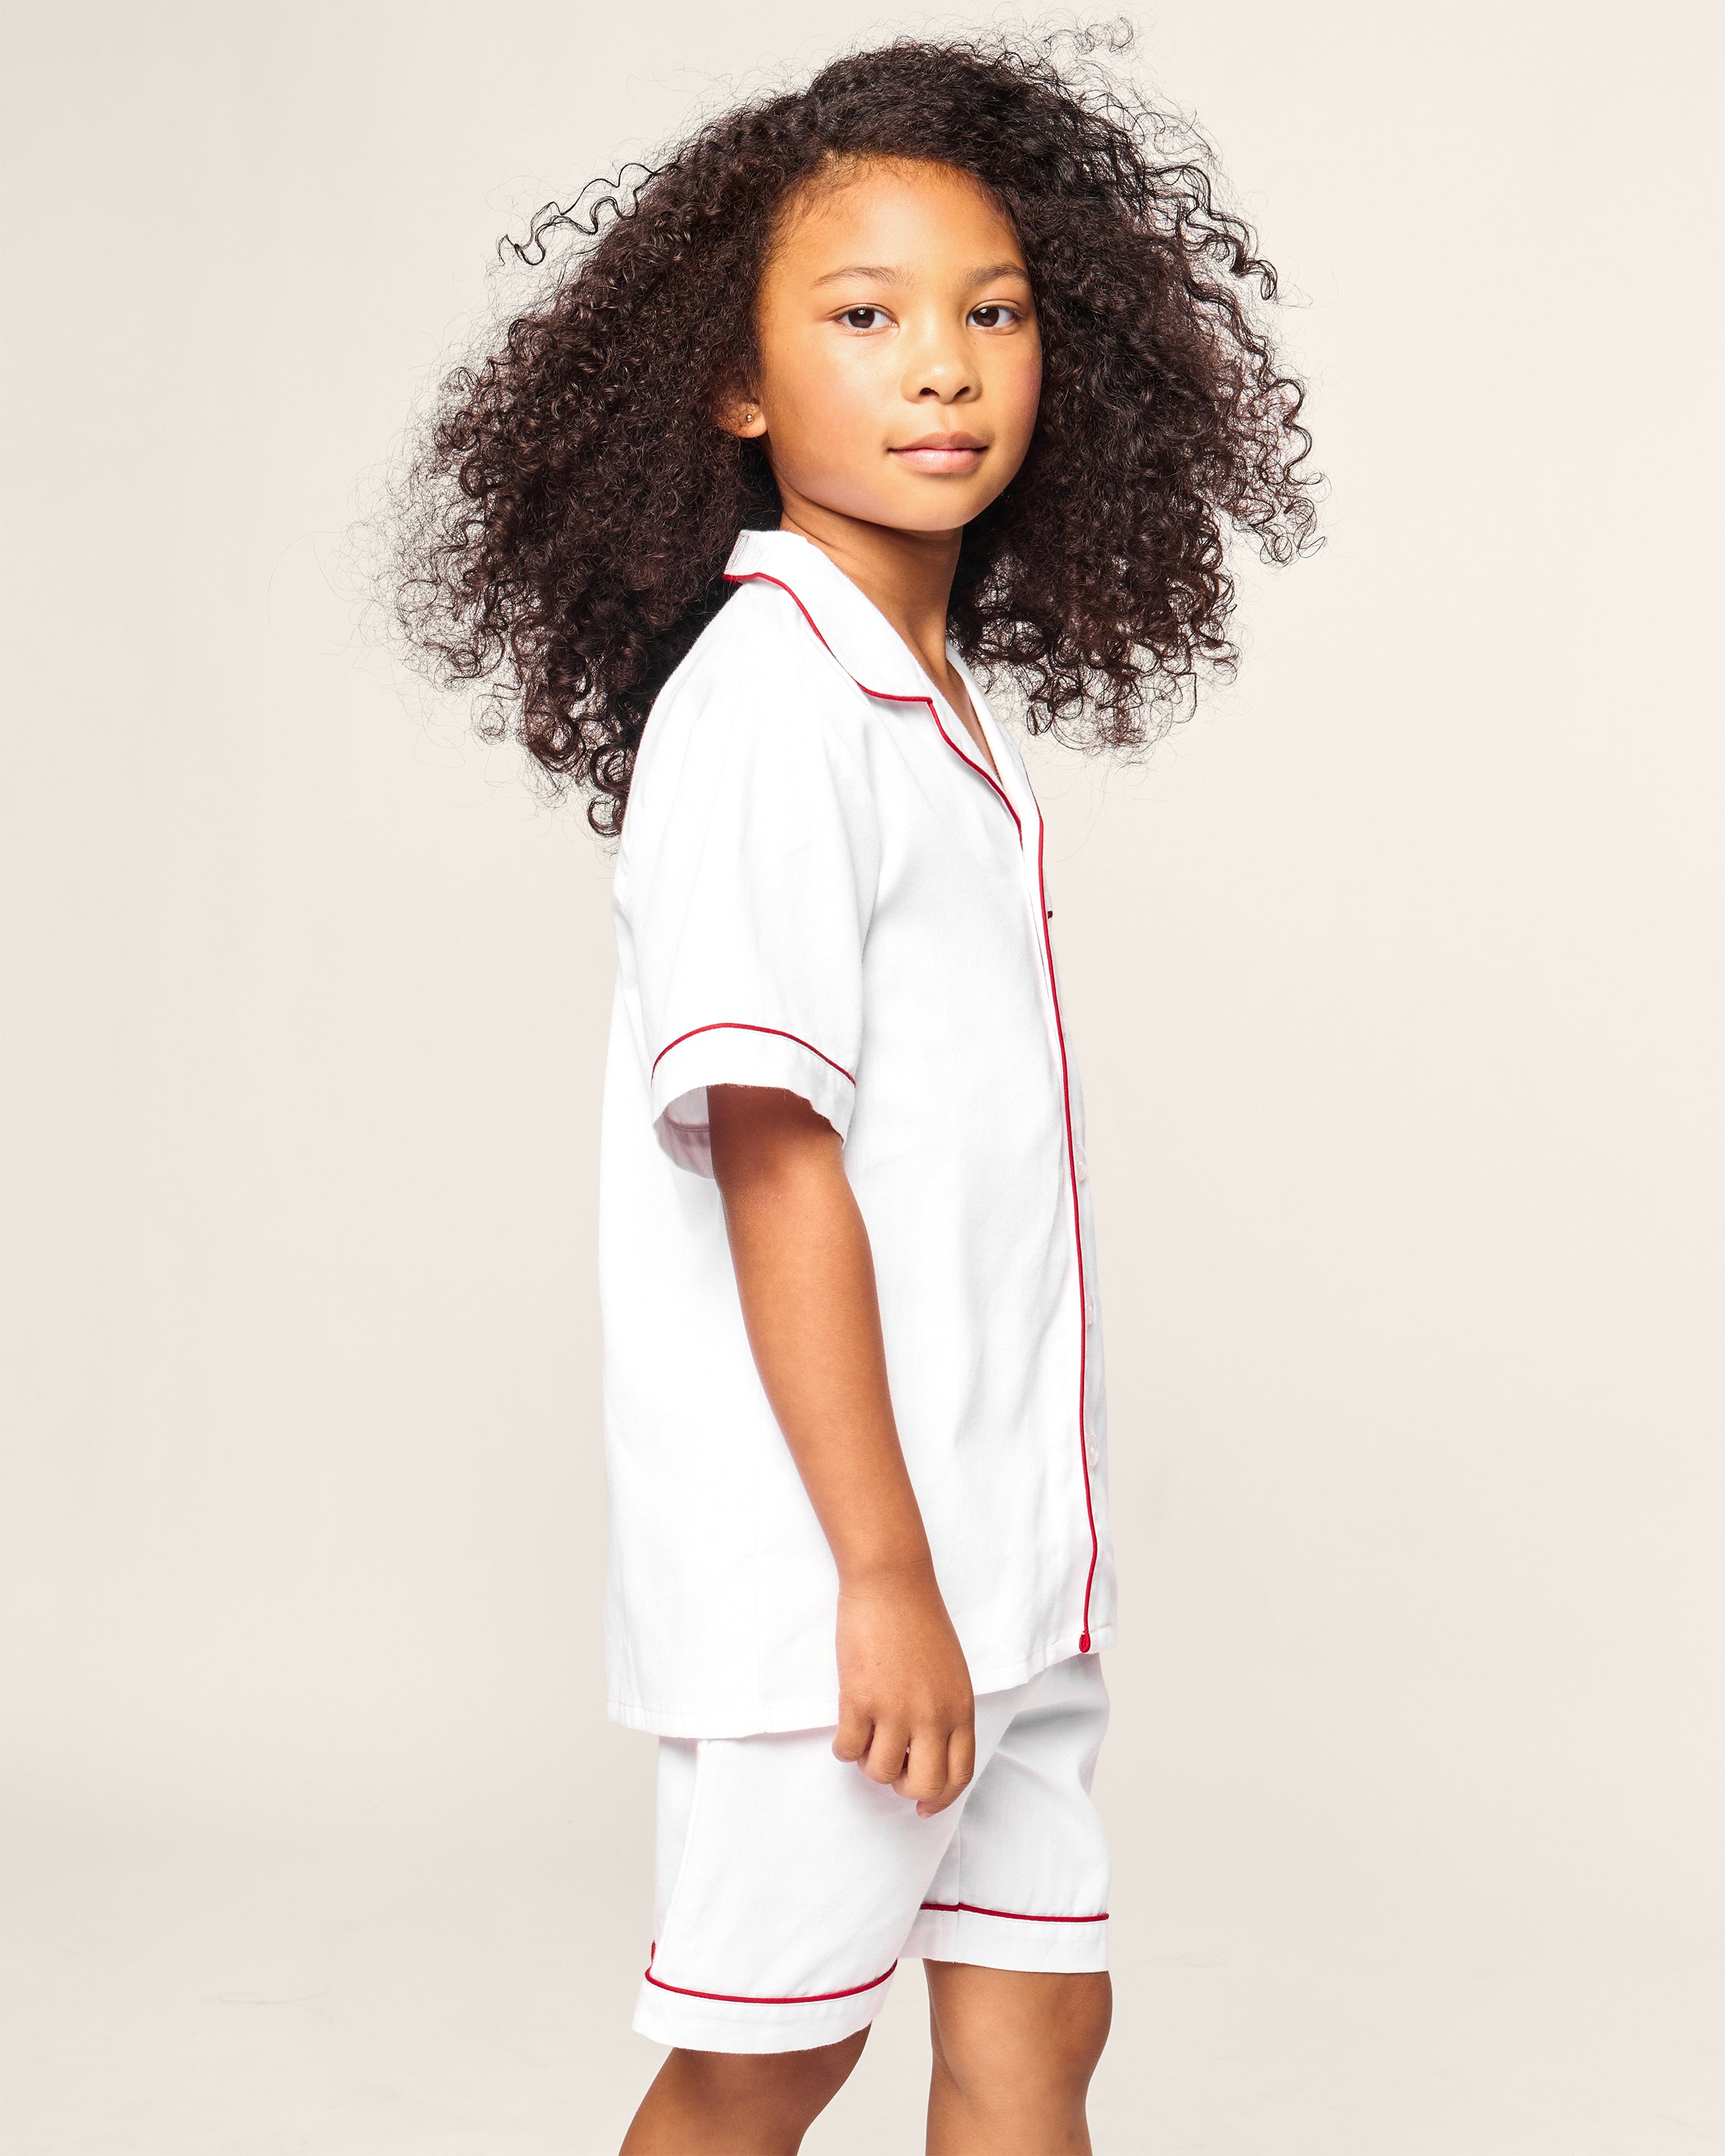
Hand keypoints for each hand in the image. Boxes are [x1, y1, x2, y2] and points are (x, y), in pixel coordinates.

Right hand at [832, 1565, 975, 1816]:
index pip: (959, 1775)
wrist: (892, 1582)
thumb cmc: (920, 1620)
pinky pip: (848, 1750)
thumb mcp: (951, 1673)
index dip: (940, 1798)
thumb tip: (928, 1754)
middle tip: (890, 1765)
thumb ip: (946, 1713)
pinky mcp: (860, 1699)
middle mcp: (933, 1715)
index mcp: (960, 1709)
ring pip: (881, 1772)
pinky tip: (847, 1728)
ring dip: (870, 1762)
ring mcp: (896, 1709)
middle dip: (903, 1787)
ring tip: (867, 1735)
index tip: (923, 1807)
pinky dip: (844, 1748)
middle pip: (923, 1786)